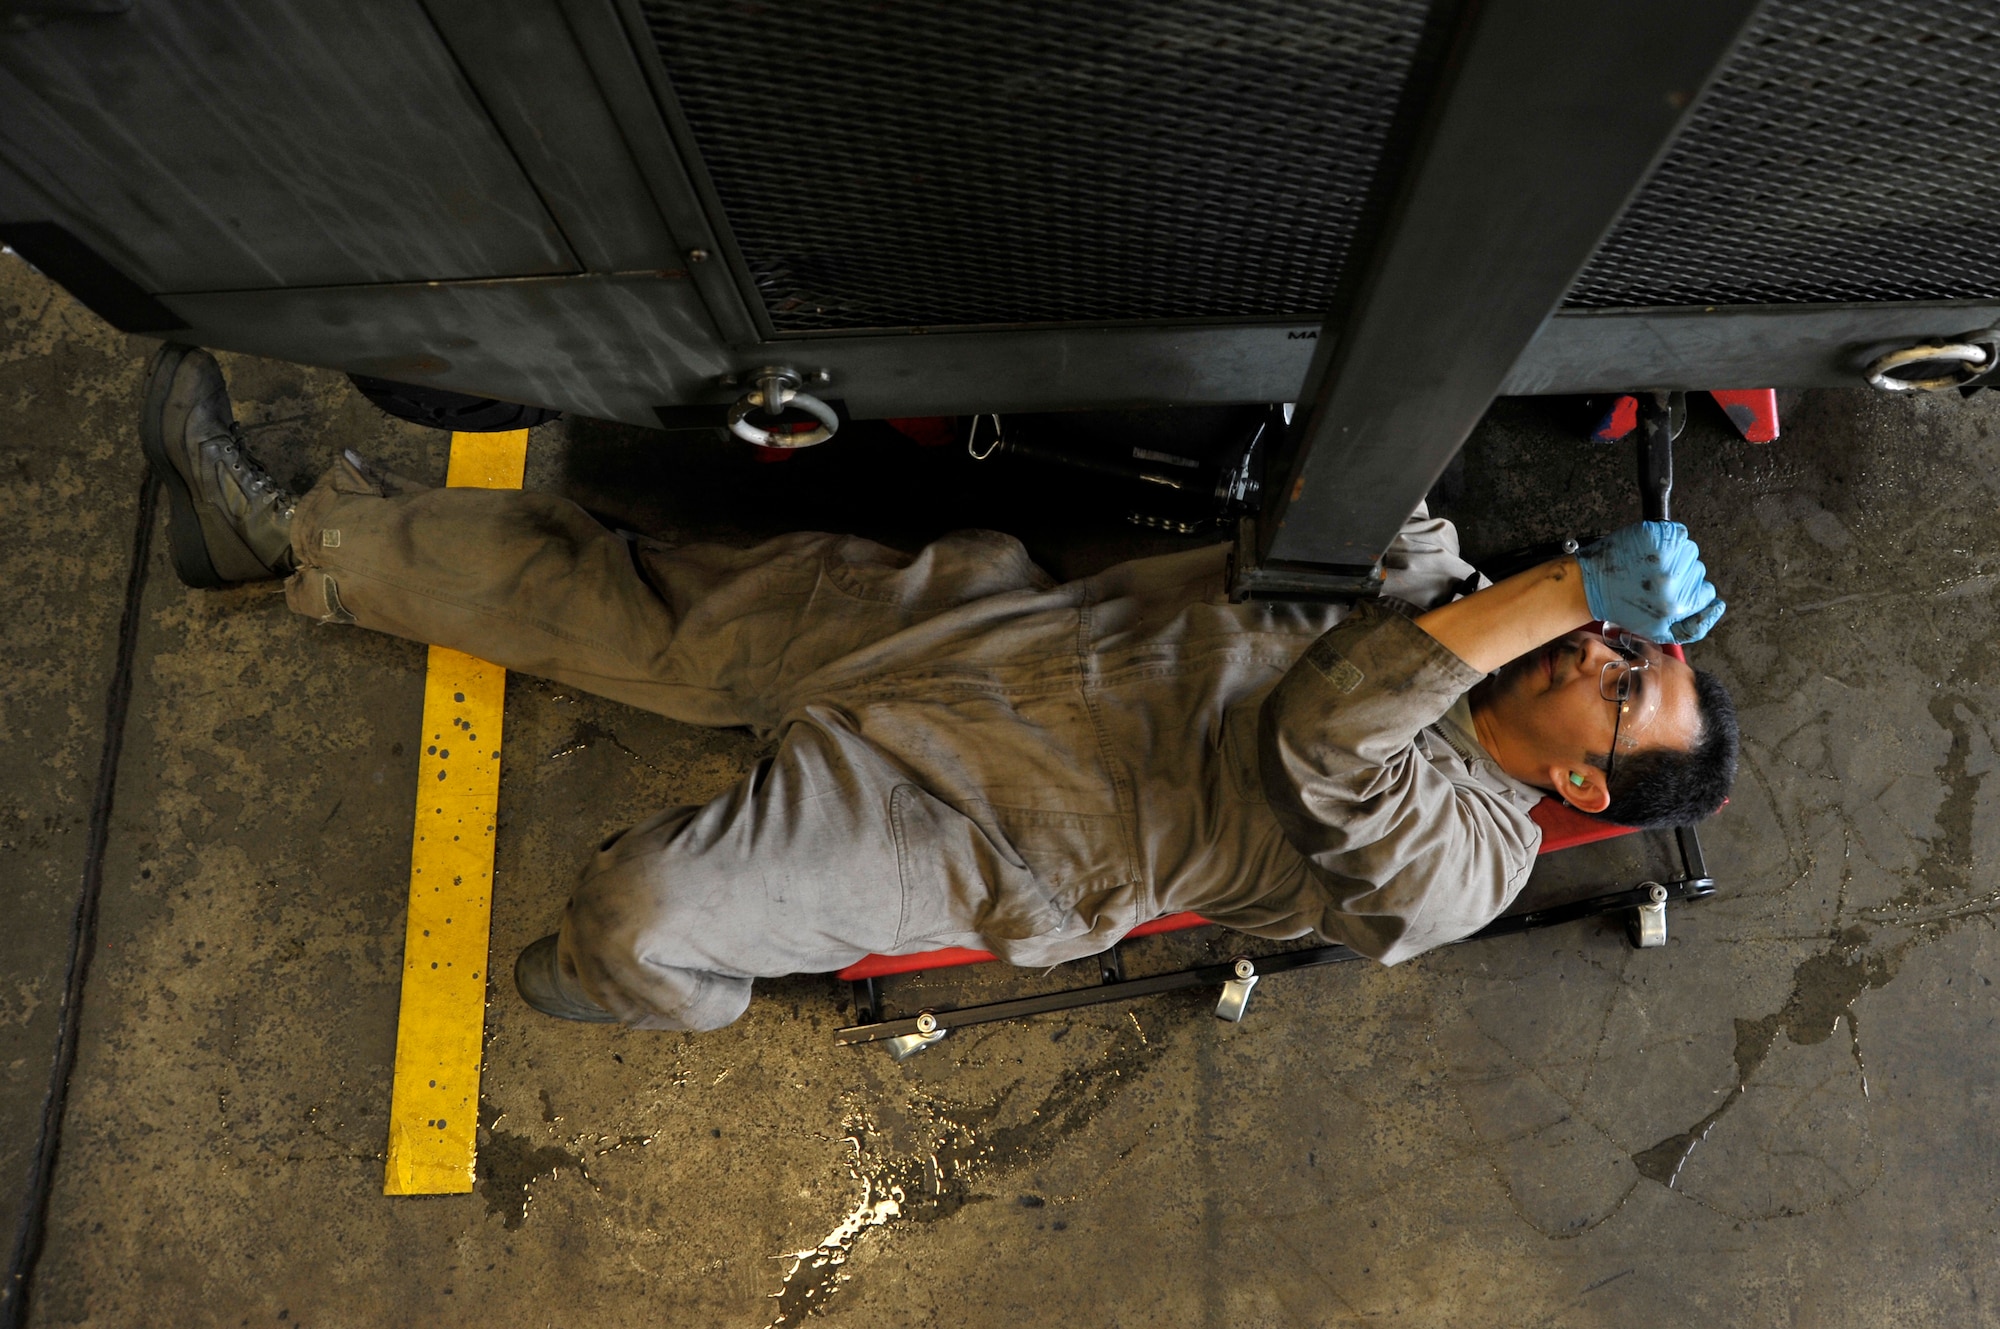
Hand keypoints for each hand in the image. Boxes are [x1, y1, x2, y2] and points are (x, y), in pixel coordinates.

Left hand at [1574, 522, 1724, 643]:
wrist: (1589, 586)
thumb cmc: (1620, 605)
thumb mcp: (1658, 630)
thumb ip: (1691, 626)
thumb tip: (1717, 607)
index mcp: (1676, 609)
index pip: (1708, 595)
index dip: (1693, 592)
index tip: (1677, 589)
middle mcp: (1673, 585)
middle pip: (1699, 571)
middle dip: (1680, 573)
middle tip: (1655, 578)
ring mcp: (1664, 560)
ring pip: (1689, 551)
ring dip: (1674, 554)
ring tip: (1650, 564)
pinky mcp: (1654, 539)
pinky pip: (1678, 532)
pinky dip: (1668, 536)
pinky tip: (1650, 549)